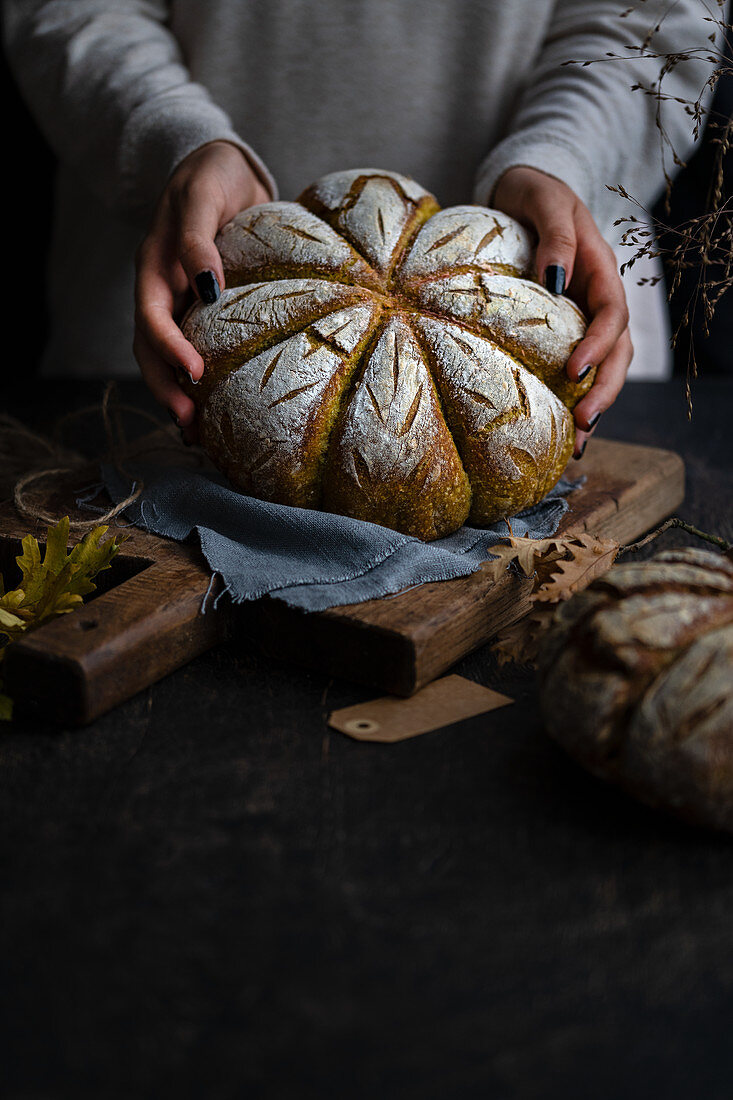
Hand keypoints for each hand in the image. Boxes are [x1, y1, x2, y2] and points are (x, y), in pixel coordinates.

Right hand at [134, 141, 271, 438]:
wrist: (224, 169)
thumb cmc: (212, 177)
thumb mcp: (203, 196)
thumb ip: (200, 239)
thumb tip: (208, 288)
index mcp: (154, 265)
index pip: (152, 317)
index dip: (170, 349)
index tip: (197, 375)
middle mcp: (160, 289)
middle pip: (150, 350)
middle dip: (167, 389)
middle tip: (191, 425)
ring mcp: (176, 301)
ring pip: (164, 357)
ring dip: (177, 394)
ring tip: (197, 432)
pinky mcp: (198, 309)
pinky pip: (191, 349)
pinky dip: (195, 380)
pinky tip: (211, 407)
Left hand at [493, 166, 631, 458]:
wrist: (524, 191)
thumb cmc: (534, 192)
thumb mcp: (545, 201)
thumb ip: (555, 237)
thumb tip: (555, 280)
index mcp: (601, 270)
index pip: (612, 314)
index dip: (599, 345)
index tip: (574, 371)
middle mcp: (598, 299)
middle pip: (618, 352)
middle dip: (604, 390)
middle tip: (583, 422)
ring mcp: (585, 318)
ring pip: (605, 368)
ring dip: (595, 404)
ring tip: (578, 442)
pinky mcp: (565, 331)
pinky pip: (579, 369)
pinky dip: (574, 399)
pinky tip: (563, 430)